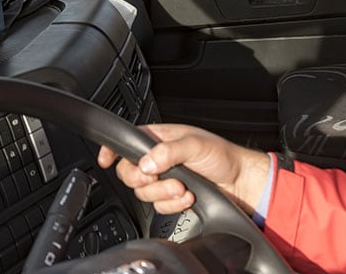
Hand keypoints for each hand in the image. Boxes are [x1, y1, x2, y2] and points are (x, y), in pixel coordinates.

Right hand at [97, 123, 270, 215]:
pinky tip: (187, 197)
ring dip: (163, 193)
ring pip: (143, 192)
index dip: (112, 150)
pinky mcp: (170, 198)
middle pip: (128, 172)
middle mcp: (156, 159)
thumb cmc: (221, 155)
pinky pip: (158, 207)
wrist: (239, 182)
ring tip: (182, 187)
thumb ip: (168, 151)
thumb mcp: (195, 144)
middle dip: (144, 179)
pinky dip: (173, 205)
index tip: (106, 160)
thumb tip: (146, 163)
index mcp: (158, 139)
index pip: (126, 142)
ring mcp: (163, 180)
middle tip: (158, 177)